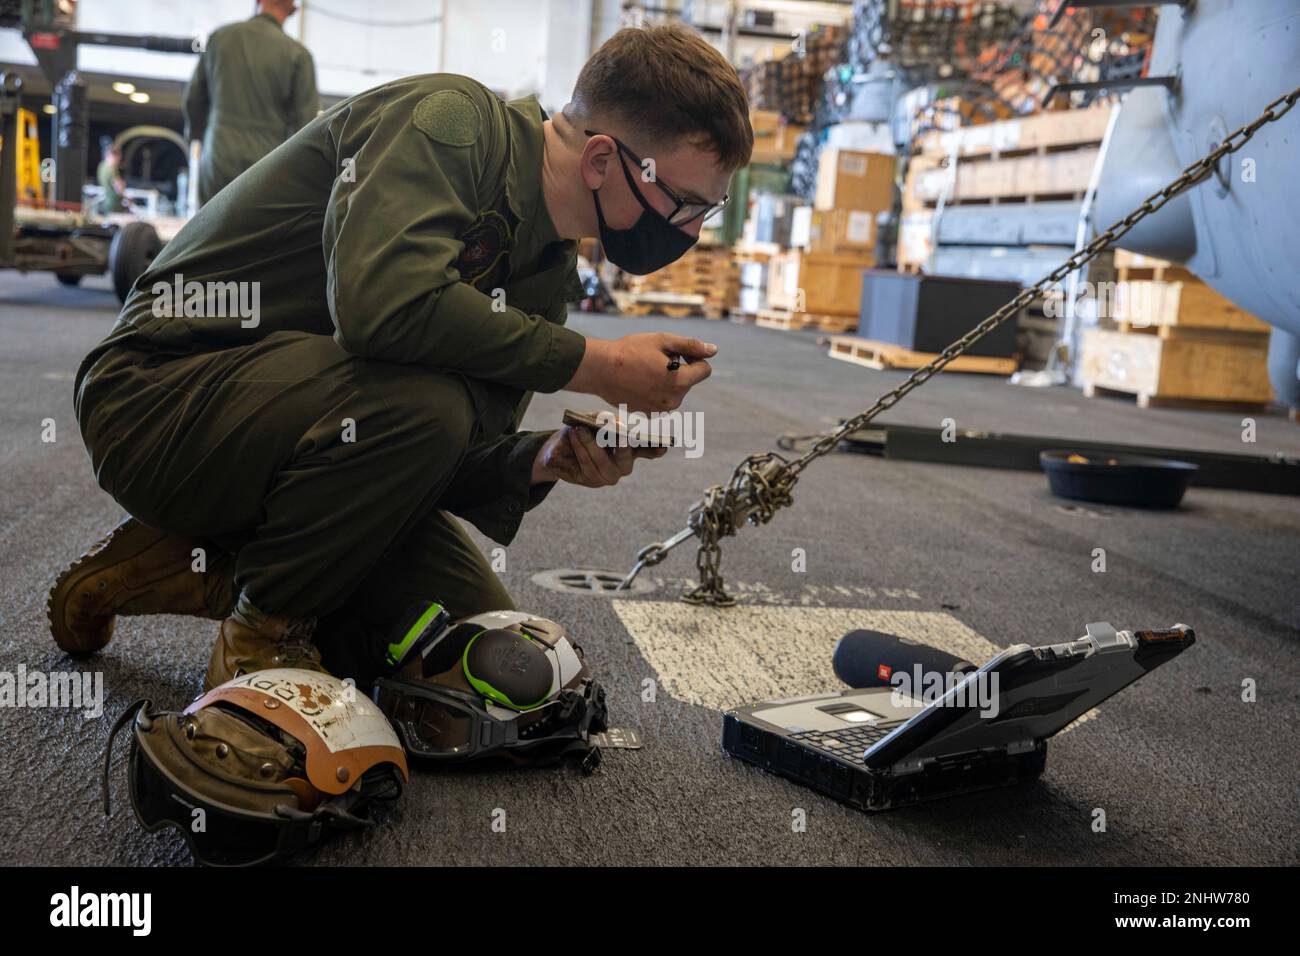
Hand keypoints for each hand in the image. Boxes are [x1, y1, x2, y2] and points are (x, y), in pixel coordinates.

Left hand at [532, 424, 667, 487]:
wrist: (560, 446)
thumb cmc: (584, 430)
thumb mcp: (593, 420)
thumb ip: (604, 419)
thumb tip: (611, 423)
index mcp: (630, 450)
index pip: (647, 451)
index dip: (655, 450)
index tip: (663, 446)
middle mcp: (623, 466)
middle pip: (625, 459)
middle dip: (622, 448)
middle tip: (621, 437)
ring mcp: (608, 476)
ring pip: (601, 462)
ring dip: (589, 443)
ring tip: (580, 428)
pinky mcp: (591, 480)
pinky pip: (586, 465)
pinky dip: (579, 448)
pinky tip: (574, 435)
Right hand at [565, 332, 715, 413]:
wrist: (600, 369)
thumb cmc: (630, 351)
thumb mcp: (662, 341)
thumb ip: (690, 346)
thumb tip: (714, 350)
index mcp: (681, 382)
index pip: (705, 370)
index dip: (693, 358)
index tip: (675, 353)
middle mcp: (673, 400)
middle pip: (688, 381)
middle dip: (678, 369)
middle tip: (653, 360)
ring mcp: (660, 409)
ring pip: (674, 390)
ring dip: (666, 380)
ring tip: (644, 371)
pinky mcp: (648, 413)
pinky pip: (660, 400)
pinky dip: (654, 391)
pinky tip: (637, 382)